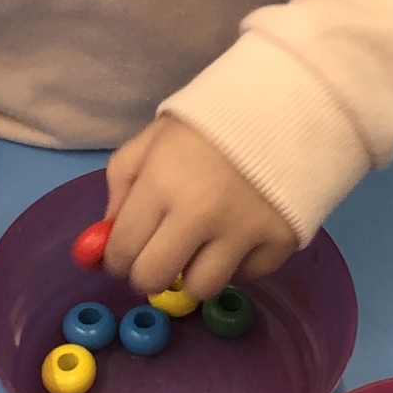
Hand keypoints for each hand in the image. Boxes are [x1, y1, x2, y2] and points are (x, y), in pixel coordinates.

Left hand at [102, 117, 296, 298]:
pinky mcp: (281, 241)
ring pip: (202, 288)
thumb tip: (106, 238)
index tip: (124, 257)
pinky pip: (248, 276)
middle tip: (158, 258)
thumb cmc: (212, 122)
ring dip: (193, 274)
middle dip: (147, 274)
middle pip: (155, 279)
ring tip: (200, 249)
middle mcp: (200, 214)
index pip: (123, 250)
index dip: (116, 260)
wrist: (286, 104)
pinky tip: (238, 237)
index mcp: (162, 184)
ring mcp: (244, 232)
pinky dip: (239, 264)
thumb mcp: (154, 138)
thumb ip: (121, 184)